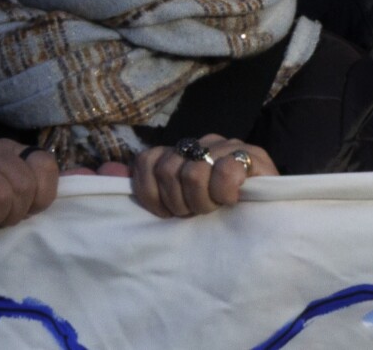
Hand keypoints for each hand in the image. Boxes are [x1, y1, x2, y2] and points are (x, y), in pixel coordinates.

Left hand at [128, 134, 275, 219]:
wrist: (268, 228)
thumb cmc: (217, 222)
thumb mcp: (176, 208)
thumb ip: (143, 189)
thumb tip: (104, 172)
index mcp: (179, 154)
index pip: (147, 161)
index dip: (152, 195)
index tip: (169, 215)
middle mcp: (200, 144)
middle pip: (168, 169)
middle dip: (180, 203)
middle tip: (196, 214)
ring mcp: (227, 146)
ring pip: (193, 171)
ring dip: (203, 201)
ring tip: (216, 209)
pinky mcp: (253, 155)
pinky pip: (226, 170)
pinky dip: (226, 192)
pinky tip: (233, 200)